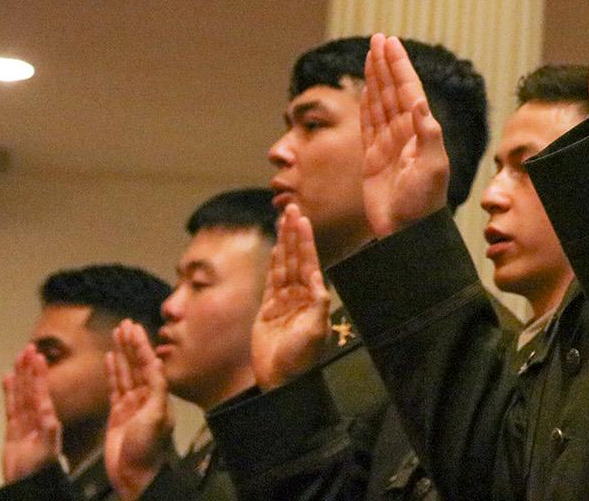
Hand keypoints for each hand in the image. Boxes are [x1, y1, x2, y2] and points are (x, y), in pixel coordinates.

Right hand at [0, 347, 58, 482]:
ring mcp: (26, 423)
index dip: (39, 373)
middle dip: (31, 368)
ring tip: (19, 357)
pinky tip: (8, 379)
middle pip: (32, 388)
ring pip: (22, 394)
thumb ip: (48, 432)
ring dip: (21, 376)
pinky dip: (10, 393)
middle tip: (29, 347)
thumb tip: (49, 417)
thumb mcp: (48, 449)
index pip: (42, 391)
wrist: (32, 485)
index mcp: (48, 419)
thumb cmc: (43, 469)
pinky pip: (12, 408)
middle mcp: (38, 418)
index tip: (37, 355)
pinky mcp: (14, 432)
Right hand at [104, 321, 170, 500]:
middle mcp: (146, 397)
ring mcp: (131, 405)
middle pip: (137, 364)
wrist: (134, 475)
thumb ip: (157, 391)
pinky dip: (113, 372)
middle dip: (132, 344)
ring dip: (122, 353)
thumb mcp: (156, 418)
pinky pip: (115, 387)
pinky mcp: (118, 414)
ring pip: (126, 373)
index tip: (133, 327)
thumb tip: (158, 363)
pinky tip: (110, 359)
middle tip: (125, 324)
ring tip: (117, 334)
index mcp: (157, 396)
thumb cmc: (147, 451)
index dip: (141, 345)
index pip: (148, 364)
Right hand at [251, 204, 330, 389]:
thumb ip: (318, 305)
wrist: (281, 380)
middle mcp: (299, 296)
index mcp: (312, 298)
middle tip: (292, 207)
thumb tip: (320, 279)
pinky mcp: (268, 311)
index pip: (308, 262)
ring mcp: (283, 302)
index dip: (304, 240)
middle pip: (295, 257)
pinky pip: (271, 282)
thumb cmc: (300, 360)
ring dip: (283, 243)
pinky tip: (275, 249)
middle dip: (294, 233)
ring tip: (283, 220)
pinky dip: (273, 264)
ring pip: (283, 265)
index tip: (302, 219)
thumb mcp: (315, 332)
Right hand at [361, 33, 448, 236]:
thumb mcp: (433, 168)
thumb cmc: (424, 203)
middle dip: (386, 64)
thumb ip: (428, 135)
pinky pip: (368, 123)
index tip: (390, 43)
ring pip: (380, 103)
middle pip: (393, 90)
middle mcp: (405, 133)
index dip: (399, 66)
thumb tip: (421, 104)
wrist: (407, 232)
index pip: (408, 90)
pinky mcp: (373, 158)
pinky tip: (366, 88)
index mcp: (420, 132)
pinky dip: (366, 103)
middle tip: (379, 39)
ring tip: (372, 54)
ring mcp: (388, 144)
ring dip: (376, 78)